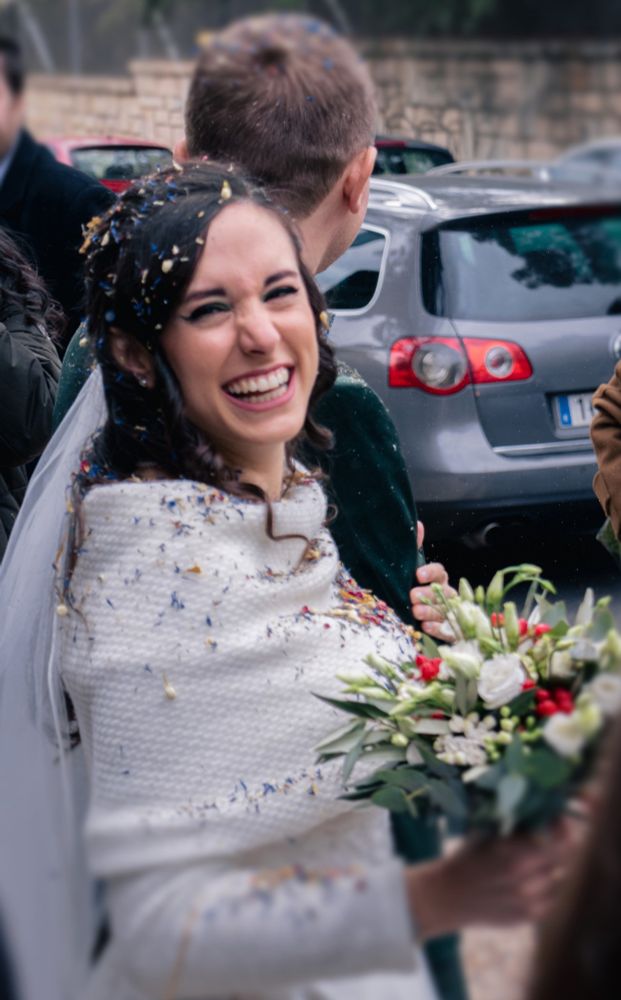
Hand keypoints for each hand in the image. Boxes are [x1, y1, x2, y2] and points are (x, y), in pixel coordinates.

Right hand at [405, 821, 576, 940]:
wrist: (448, 895)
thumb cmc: (468, 856)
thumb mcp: (490, 833)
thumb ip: (519, 825)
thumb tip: (548, 812)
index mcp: (518, 856)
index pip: (562, 843)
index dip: (564, 829)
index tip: (558, 820)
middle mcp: (528, 882)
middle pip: (563, 861)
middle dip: (558, 846)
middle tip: (548, 837)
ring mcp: (530, 903)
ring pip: (559, 880)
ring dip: (552, 868)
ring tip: (534, 859)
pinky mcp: (528, 918)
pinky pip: (551, 899)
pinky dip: (546, 888)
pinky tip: (529, 879)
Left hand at [409, 521, 454, 638]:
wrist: (417, 619)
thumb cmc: (416, 592)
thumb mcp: (411, 570)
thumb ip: (414, 549)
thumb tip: (418, 524)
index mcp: (438, 580)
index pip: (439, 572)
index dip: (430, 572)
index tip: (417, 575)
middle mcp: (447, 596)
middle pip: (444, 592)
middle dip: (429, 593)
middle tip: (412, 596)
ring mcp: (450, 614)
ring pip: (445, 611)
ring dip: (430, 611)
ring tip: (415, 612)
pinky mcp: (450, 631)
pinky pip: (448, 630)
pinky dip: (437, 628)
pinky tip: (425, 627)